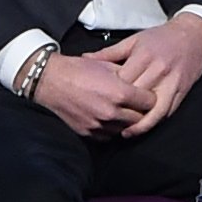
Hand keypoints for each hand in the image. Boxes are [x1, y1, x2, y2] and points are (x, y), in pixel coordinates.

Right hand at [23, 48, 146, 136]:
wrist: (51, 81)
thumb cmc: (79, 69)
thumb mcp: (108, 66)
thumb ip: (128, 76)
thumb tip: (142, 81)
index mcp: (120, 93)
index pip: (150, 102)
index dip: (149, 97)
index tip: (147, 94)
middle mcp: (112, 112)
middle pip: (140, 119)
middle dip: (141, 111)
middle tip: (137, 104)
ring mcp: (100, 125)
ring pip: (125, 129)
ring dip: (126, 121)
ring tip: (122, 110)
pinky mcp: (89, 133)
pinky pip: (109, 135)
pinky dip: (111, 128)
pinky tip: (108, 118)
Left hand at [100, 17, 201, 135]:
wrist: (194, 36)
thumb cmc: (161, 37)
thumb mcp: (134, 40)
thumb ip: (109, 53)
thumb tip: (85, 58)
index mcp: (144, 56)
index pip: (123, 81)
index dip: (111, 93)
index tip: (100, 101)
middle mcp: (159, 71)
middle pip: (137, 97)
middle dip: (123, 110)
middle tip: (107, 121)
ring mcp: (172, 83)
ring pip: (154, 110)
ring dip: (140, 125)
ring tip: (126, 133)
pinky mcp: (181, 92)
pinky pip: (168, 112)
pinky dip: (155, 122)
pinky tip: (144, 127)